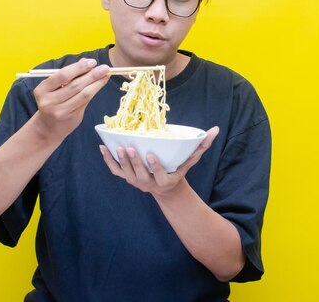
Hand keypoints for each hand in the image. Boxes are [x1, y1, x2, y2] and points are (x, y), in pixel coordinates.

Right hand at [33, 58, 108, 138]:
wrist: (48, 127)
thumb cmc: (52, 102)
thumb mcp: (55, 87)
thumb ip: (69, 75)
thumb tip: (86, 61)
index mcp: (42, 90)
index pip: (63, 76)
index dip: (79, 68)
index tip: (92, 62)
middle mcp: (49, 101)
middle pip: (75, 85)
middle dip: (92, 75)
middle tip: (105, 67)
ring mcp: (60, 111)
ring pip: (83, 94)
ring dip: (97, 83)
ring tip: (106, 75)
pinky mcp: (71, 117)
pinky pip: (86, 102)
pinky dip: (94, 91)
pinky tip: (100, 84)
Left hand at [99, 127, 219, 196]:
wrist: (165, 188)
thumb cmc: (178, 169)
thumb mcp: (190, 160)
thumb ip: (201, 146)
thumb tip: (215, 130)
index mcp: (165, 180)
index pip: (160, 174)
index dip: (155, 166)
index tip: (150, 155)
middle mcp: (149, 184)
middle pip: (140, 175)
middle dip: (134, 162)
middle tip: (129, 147)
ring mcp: (136, 182)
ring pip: (126, 173)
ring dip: (120, 161)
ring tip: (117, 146)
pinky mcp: (127, 178)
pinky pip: (115, 171)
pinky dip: (108, 160)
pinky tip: (103, 147)